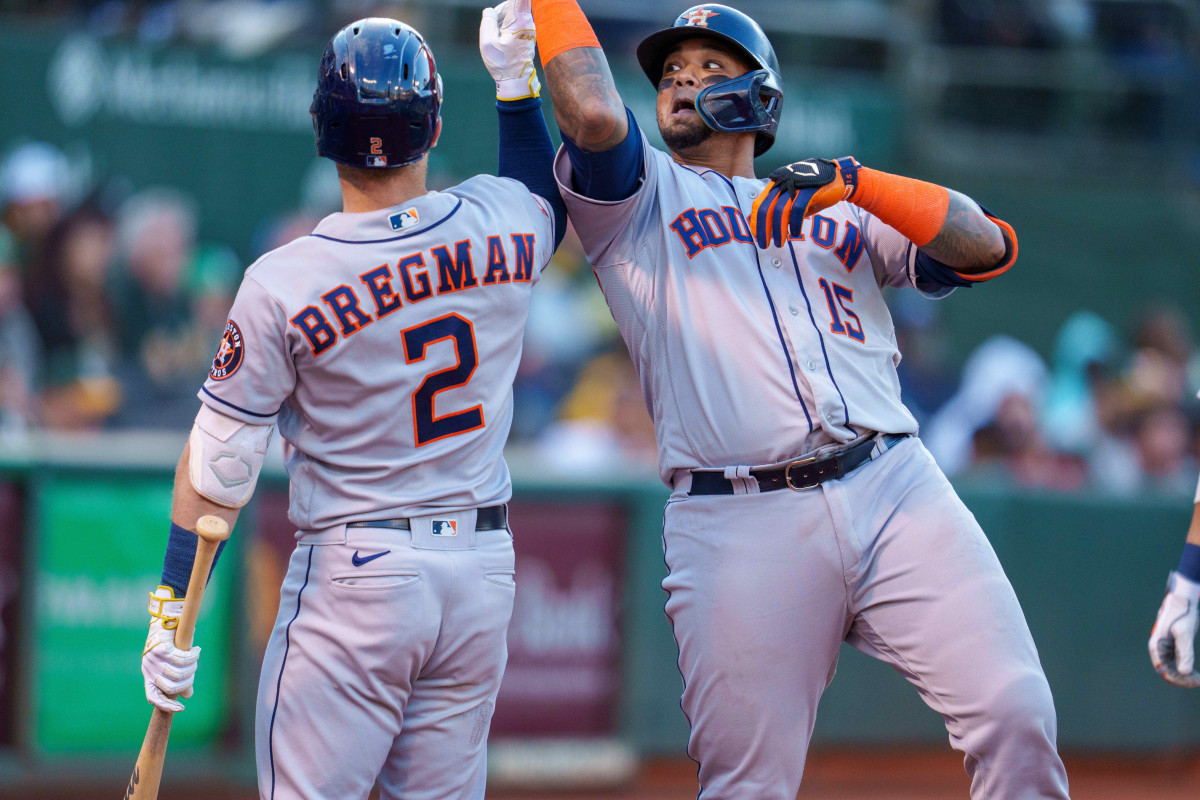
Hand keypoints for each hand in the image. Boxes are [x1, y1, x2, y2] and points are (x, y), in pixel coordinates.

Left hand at [141, 586, 200, 711]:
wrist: (164, 619)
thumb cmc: (168, 643)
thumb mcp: (169, 663)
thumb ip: (178, 678)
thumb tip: (187, 696)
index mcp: (148, 676)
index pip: (153, 698)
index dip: (167, 706)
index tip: (181, 708)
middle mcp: (149, 670)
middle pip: (171, 687)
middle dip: (187, 681)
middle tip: (193, 670)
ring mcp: (154, 661)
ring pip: (179, 673)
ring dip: (192, 666)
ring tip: (195, 658)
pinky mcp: (162, 650)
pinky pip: (182, 659)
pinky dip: (193, 656)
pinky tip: (196, 650)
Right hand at [480, 0, 539, 100]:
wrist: (516, 82)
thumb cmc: (502, 64)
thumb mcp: (487, 42)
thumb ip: (487, 20)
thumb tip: (491, 12)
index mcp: (519, 21)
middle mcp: (527, 22)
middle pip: (512, 4)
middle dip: (499, 12)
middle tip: (492, 27)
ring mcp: (529, 28)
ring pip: (512, 13)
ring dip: (501, 20)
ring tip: (497, 40)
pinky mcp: (528, 33)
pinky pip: (515, 21)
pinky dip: (506, 26)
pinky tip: (503, 41)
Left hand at [748, 157, 859, 248]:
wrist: (840, 178)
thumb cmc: (815, 191)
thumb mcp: (795, 199)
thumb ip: (784, 210)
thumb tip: (772, 228)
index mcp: (777, 183)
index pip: (760, 203)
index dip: (756, 221)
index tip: (757, 236)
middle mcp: (784, 182)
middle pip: (767, 208)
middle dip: (764, 229)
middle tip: (764, 244)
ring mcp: (796, 184)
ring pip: (781, 210)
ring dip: (778, 230)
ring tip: (780, 243)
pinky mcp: (809, 189)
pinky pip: (797, 209)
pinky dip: (794, 224)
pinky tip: (795, 234)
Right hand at [1149, 571, 1199, 687]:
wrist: (1183, 599)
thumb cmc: (1181, 614)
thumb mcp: (1185, 633)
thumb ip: (1185, 653)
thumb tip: (1184, 672)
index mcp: (1157, 645)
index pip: (1163, 669)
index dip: (1177, 678)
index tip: (1193, 681)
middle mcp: (1159, 648)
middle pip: (1167, 670)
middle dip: (1182, 678)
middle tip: (1198, 681)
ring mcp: (1165, 647)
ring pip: (1172, 667)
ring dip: (1184, 674)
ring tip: (1198, 678)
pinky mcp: (1173, 645)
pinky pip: (1177, 661)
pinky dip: (1186, 667)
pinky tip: (1195, 672)